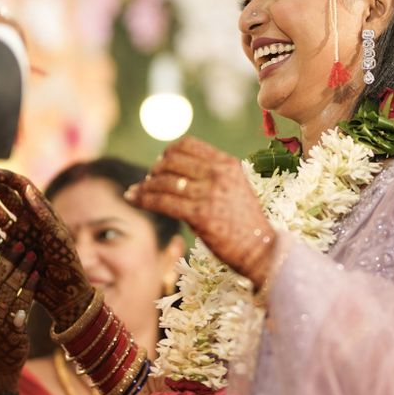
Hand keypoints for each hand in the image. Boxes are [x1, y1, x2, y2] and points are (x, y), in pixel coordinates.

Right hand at [0, 169, 94, 326]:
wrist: (64, 292)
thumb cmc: (67, 264)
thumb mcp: (58, 238)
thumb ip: (42, 214)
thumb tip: (25, 188)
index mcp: (42, 213)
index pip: (22, 187)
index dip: (7, 178)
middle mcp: (27, 220)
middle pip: (4, 195)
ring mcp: (15, 234)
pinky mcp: (6, 250)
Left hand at [126, 137, 276, 286]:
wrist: (260, 249)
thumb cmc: (244, 221)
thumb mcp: (235, 187)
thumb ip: (211, 175)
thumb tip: (174, 171)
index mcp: (227, 164)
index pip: (188, 145)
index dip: (168, 152)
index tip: (161, 163)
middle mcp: (217, 174)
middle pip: (172, 161)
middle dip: (154, 170)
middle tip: (147, 181)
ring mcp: (208, 194)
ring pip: (163, 181)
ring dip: (144, 186)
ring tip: (136, 191)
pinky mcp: (199, 215)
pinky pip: (162, 201)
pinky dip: (143, 199)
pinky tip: (133, 199)